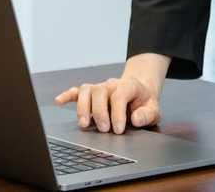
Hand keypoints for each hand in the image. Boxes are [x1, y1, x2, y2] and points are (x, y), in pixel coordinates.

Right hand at [53, 53, 168, 133]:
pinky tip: (59, 101)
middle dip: (100, 112)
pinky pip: (77, 91)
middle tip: (104, 130)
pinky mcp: (91, 93)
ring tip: (84, 124)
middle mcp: (111, 84)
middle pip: (100, 92)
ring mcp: (100, 88)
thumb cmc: (144, 102)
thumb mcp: (154, 109)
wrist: (139, 91)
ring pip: (86, 90)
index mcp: (129, 86)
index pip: (119, 95)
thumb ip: (147, 114)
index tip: (118, 130)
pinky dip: (67, 95)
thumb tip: (135, 119)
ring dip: (83, 107)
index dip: (117, 113)